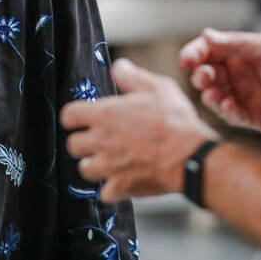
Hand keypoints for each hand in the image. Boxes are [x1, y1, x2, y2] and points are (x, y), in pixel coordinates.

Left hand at [61, 58, 217, 203]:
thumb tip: (118, 67)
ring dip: (94, 165)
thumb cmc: (176, 122)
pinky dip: (111, 189)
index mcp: (106, 114)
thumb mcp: (158, 88)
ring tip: (108, 161)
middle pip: (73, 145)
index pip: (68, 115)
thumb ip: (133, 77)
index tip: (82, 118)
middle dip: (83, 142)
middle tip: (98, 140)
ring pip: (84, 169)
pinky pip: (104, 193)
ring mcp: (109, 166)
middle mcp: (101, 141)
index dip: (74, 117)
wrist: (192, 157)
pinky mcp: (120, 187)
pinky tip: (122, 180)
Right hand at [179, 28, 260, 132]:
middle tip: (204, 78)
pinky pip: (237, 116)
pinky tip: (227, 106)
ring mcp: (249, 96)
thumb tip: (206, 35)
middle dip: (202, 76)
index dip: (195, 54)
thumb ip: (235, 43)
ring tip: (212, 95)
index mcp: (241, 52)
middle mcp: (242, 74)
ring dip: (211, 96)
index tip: (186, 59)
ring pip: (218, 98)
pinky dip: (228, 112)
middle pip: (210, 76)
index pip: (209, 52)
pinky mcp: (258, 118)